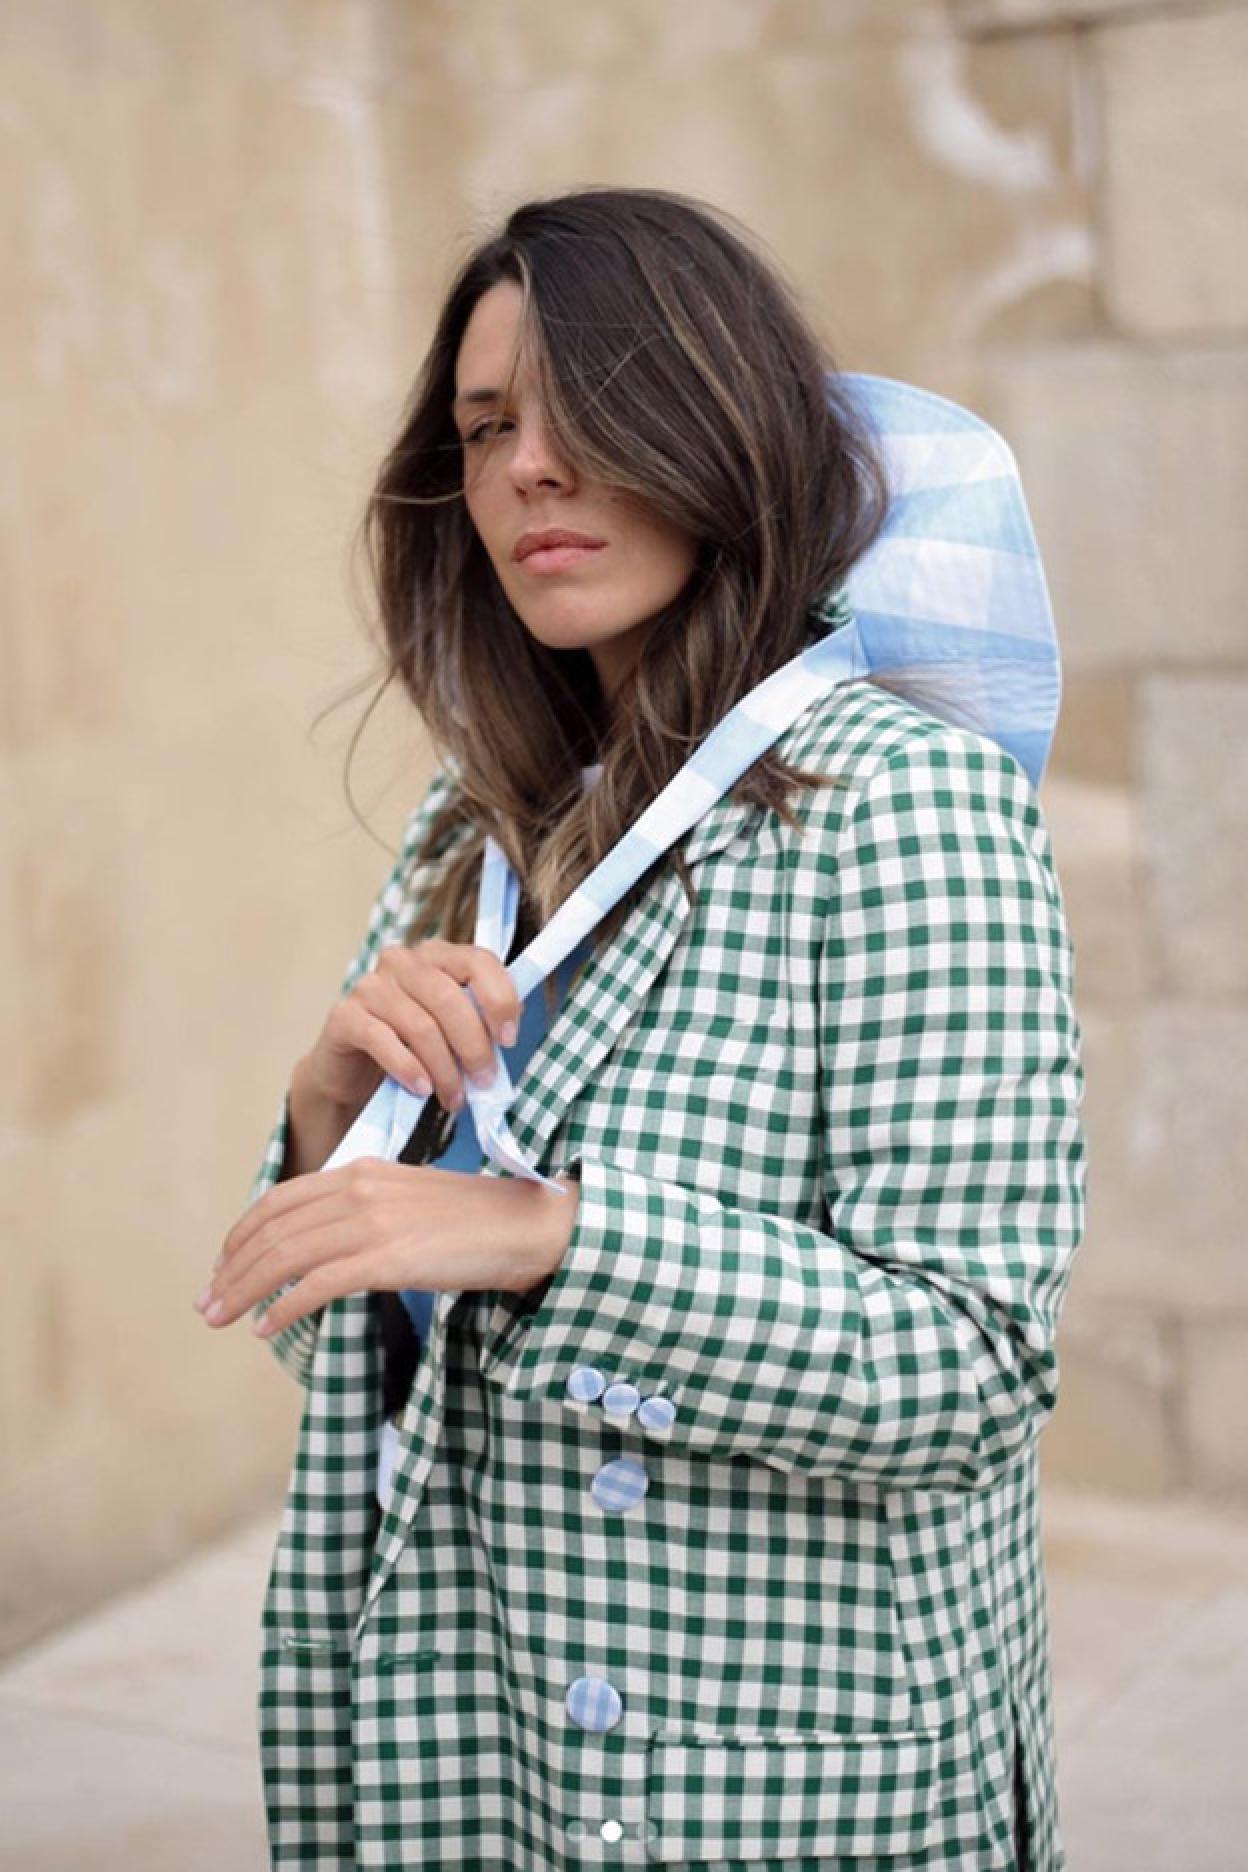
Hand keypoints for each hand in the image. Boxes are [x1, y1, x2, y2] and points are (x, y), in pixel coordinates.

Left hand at [194, 1159, 579, 1336]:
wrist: (527, 1224)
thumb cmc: (475, 1222)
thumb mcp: (409, 1202)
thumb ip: (366, 1215)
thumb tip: (327, 1252)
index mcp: (361, 1172)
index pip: (280, 1200)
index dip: (242, 1234)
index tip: (222, 1265)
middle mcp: (358, 1190)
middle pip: (272, 1229)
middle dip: (231, 1268)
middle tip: (207, 1302)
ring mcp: (371, 1223)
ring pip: (285, 1257)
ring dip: (244, 1290)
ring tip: (221, 1318)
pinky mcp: (387, 1258)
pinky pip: (318, 1284)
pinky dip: (285, 1307)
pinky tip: (267, 1326)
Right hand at [301, 938, 524, 1118]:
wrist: (353, 1071)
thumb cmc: (411, 1045)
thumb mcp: (451, 1029)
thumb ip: (479, 1021)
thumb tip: (507, 1034)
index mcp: (436, 955)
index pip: (478, 961)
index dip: (500, 1000)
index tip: (509, 1040)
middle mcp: (401, 961)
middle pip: (448, 998)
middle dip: (473, 1046)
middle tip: (484, 1081)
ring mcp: (370, 985)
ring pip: (420, 1026)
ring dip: (444, 1069)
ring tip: (454, 1097)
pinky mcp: (344, 1015)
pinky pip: (383, 1041)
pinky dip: (408, 1069)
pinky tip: (421, 1089)